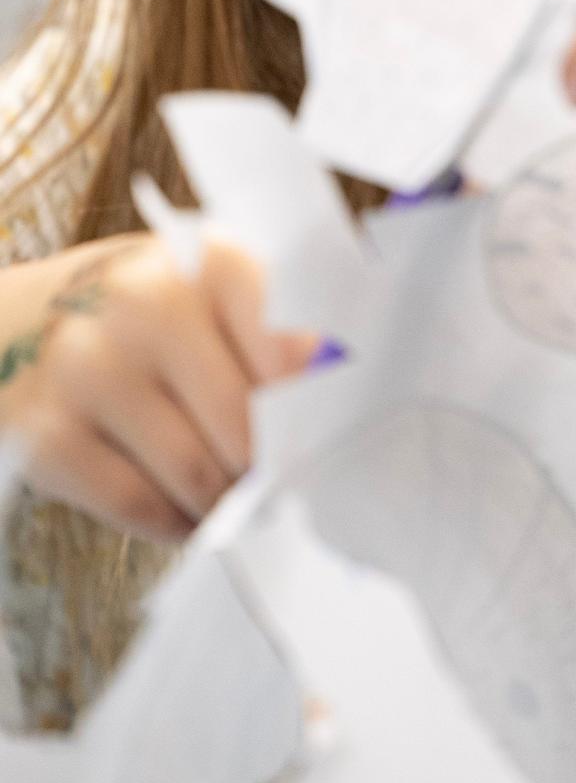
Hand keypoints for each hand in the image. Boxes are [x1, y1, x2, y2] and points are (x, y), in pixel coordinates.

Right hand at [0, 233, 317, 542]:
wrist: (18, 322)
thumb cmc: (147, 306)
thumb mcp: (211, 286)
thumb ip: (278, 328)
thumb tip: (337, 398)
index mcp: (207, 258)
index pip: (292, 345)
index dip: (318, 403)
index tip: (330, 433)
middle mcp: (146, 302)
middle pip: (246, 422)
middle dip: (271, 466)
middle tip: (283, 483)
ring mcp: (89, 367)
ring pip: (197, 472)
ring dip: (227, 502)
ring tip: (239, 501)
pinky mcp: (46, 434)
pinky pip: (138, 505)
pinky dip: (175, 524)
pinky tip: (189, 516)